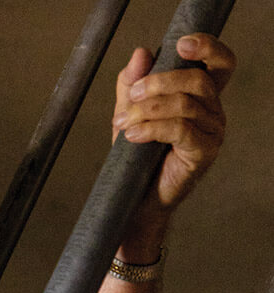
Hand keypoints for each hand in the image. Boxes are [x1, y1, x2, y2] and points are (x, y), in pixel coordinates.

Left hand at [113, 33, 234, 251]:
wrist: (135, 199)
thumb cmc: (136, 155)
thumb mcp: (128, 114)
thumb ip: (132, 84)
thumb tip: (141, 53)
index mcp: (201, 95)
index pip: (218, 63)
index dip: (207, 48)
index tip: (181, 44)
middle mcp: (213, 110)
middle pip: (197, 79)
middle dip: (160, 82)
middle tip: (131, 95)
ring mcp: (212, 131)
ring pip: (185, 104)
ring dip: (149, 110)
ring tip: (123, 124)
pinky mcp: (204, 152)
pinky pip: (180, 130)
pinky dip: (151, 129)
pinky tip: (131, 137)